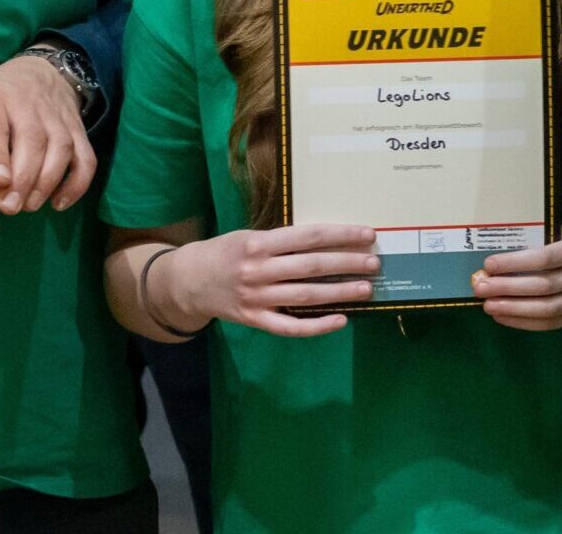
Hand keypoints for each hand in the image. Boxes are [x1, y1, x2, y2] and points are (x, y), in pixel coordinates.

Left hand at [0, 53, 94, 214]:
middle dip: (24, 178)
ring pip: (61, 148)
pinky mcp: (78, 129)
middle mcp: (28, 105)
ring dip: (48, 181)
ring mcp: (58, 117)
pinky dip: (77, 183)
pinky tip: (59, 203)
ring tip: (30, 206)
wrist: (36, 73)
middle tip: (10, 207)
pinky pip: (86, 157)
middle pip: (33, 140)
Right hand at [153, 223, 378, 336]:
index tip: (367, 234)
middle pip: (311, 266)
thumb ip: (283, 241)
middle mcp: (258, 270)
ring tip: (365, 288)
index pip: (308, 237)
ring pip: (306, 296)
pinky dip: (316, 326)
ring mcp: (256, 297)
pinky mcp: (254, 319)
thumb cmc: (226, 253)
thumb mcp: (250, 236)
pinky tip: (340, 320)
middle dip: (347, 264)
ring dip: (339, 292)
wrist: (186, 281)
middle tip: (374, 263)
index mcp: (259, 243)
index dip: (340, 235)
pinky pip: (289, 326)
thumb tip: (328, 241)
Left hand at [472, 221, 561, 330]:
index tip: (489, 264)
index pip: (547, 258)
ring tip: (488, 306)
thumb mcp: (560, 232)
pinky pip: (550, 323)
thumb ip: (536, 242)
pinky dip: (523, 322)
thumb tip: (495, 260)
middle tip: (481, 287)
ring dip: (514, 309)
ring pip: (548, 309)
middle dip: (509, 288)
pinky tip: (502, 317)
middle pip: (545, 285)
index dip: (516, 262)